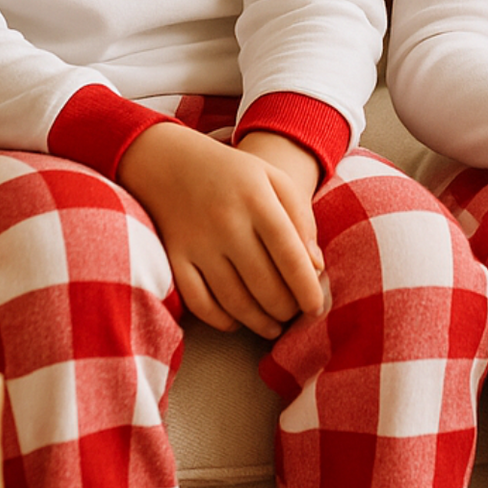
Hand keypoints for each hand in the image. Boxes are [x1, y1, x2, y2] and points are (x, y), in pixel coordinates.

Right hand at [117, 123, 325, 338]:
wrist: (171, 162)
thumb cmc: (234, 174)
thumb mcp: (274, 179)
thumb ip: (301, 218)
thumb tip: (316, 267)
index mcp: (257, 199)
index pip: (290, 255)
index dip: (307, 288)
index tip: (316, 307)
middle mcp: (227, 222)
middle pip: (264, 284)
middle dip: (285, 308)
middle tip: (294, 313)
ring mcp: (198, 243)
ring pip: (235, 301)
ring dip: (259, 321)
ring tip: (274, 325)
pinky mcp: (174, 259)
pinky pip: (200, 303)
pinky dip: (222, 320)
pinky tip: (237, 320)